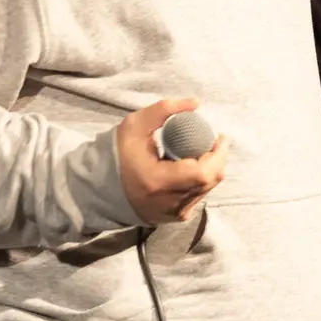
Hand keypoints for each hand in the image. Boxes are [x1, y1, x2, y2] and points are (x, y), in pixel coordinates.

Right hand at [116, 98, 228, 223]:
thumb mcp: (135, 125)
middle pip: (209, 181)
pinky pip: (198, 196)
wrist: (101, 187)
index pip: (202, 173)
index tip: (219, 136)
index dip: (218, 154)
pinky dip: (201, 180)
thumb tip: (196, 103)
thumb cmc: (118, 154)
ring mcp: (173, 213)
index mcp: (159, 182)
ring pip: (207, 190)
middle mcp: (169, 203)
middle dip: (218, 159)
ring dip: (211, 169)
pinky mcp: (174, 217)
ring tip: (205, 150)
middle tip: (215, 140)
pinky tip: (193, 166)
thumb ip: (164, 110)